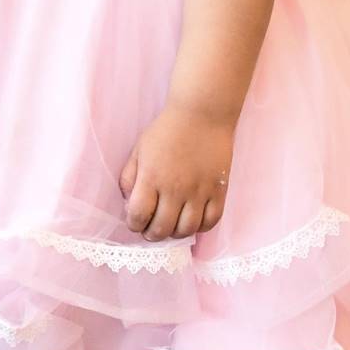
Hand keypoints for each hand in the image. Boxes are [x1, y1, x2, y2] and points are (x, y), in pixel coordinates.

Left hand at [119, 106, 234, 241]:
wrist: (202, 115)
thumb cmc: (166, 131)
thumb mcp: (138, 150)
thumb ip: (130, 177)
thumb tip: (129, 203)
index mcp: (152, 177)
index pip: (139, 215)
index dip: (134, 225)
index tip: (135, 223)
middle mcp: (175, 188)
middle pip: (162, 228)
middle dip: (152, 234)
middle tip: (150, 231)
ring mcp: (199, 191)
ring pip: (187, 230)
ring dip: (175, 234)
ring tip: (170, 228)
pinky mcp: (219, 191)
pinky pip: (211, 221)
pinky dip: (200, 228)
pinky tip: (192, 221)